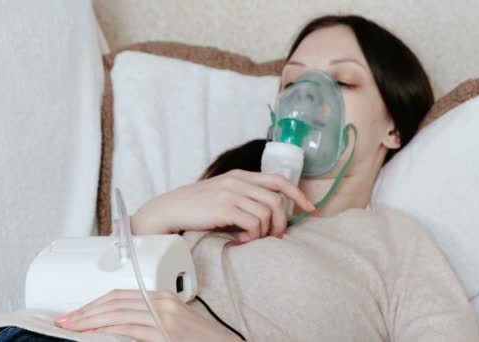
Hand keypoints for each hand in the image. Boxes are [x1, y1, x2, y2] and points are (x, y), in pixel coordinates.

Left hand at [54, 290, 240, 341]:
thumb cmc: (201, 341)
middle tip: (64, 320)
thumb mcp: (171, 325)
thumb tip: (118, 327)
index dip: (94, 302)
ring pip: (117, 312)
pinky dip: (106, 329)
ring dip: (89, 319)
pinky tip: (92, 334)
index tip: (76, 313)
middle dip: (85, 310)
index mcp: (162, 296)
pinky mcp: (165, 329)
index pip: (120, 295)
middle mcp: (161, 301)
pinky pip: (128, 327)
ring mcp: (163, 315)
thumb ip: (146, 322)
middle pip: (114, 300)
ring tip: (70, 327)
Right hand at [132, 169, 314, 241]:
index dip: (298, 194)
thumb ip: (244, 196)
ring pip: (267, 213)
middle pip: (277, 199)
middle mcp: (238, 181)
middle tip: (277, 236)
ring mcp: (231, 193)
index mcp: (240, 175)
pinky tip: (240, 240)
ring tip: (252, 239)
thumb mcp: (223, 193)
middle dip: (283, 222)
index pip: (278, 180)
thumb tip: (270, 214)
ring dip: (265, 232)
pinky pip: (253, 224)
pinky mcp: (224, 208)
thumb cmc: (197, 207)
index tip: (309, 208)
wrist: (170, 209)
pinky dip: (251, 236)